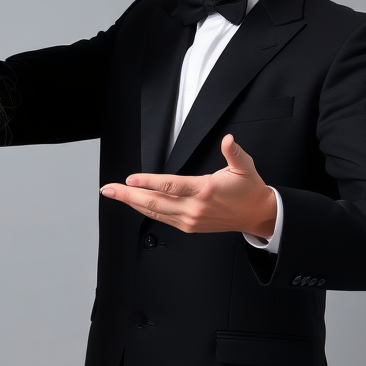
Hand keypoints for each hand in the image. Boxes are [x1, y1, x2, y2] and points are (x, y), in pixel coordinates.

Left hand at [99, 135, 277, 237]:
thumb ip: (234, 152)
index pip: (171, 186)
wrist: (257, 215)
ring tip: (114, 194)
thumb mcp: (244, 167)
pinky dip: (144, 210)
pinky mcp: (188, 226)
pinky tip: (133, 203)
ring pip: (154, 212)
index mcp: (205, 190)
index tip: (130, 179)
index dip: (148, 182)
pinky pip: (161, 218)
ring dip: (131, 203)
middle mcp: (194, 207)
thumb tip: (228, 139)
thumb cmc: (248, 190)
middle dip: (128, 196)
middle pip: (154, 202)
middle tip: (108, 189)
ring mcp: (190, 219)